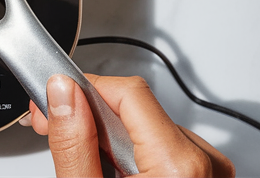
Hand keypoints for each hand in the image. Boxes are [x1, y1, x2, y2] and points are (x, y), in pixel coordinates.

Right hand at [20, 74, 233, 176]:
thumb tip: (61, 94)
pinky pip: (161, 150)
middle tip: (51, 129)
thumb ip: (74, 143)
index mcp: (180, 165)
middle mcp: (206, 164)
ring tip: (82, 164)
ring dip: (106, 139)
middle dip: (87, 117)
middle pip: (133, 110)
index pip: (125, 91)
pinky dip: (130, 157)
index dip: (79, 89)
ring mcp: (210, 175)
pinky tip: (108, 174)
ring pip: (145, 129)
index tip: (50, 101)